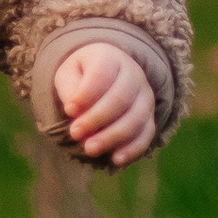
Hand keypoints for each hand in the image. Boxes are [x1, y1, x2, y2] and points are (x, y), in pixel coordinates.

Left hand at [53, 43, 156, 165]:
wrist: (106, 74)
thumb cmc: (83, 75)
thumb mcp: (69, 74)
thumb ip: (70, 90)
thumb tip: (74, 113)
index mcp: (110, 57)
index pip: (102, 74)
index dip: (86, 94)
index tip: (68, 111)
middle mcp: (133, 74)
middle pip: (120, 98)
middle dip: (96, 119)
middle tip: (75, 134)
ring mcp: (145, 96)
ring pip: (136, 118)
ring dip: (113, 136)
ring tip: (90, 149)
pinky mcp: (150, 116)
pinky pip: (147, 133)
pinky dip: (133, 148)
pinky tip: (116, 160)